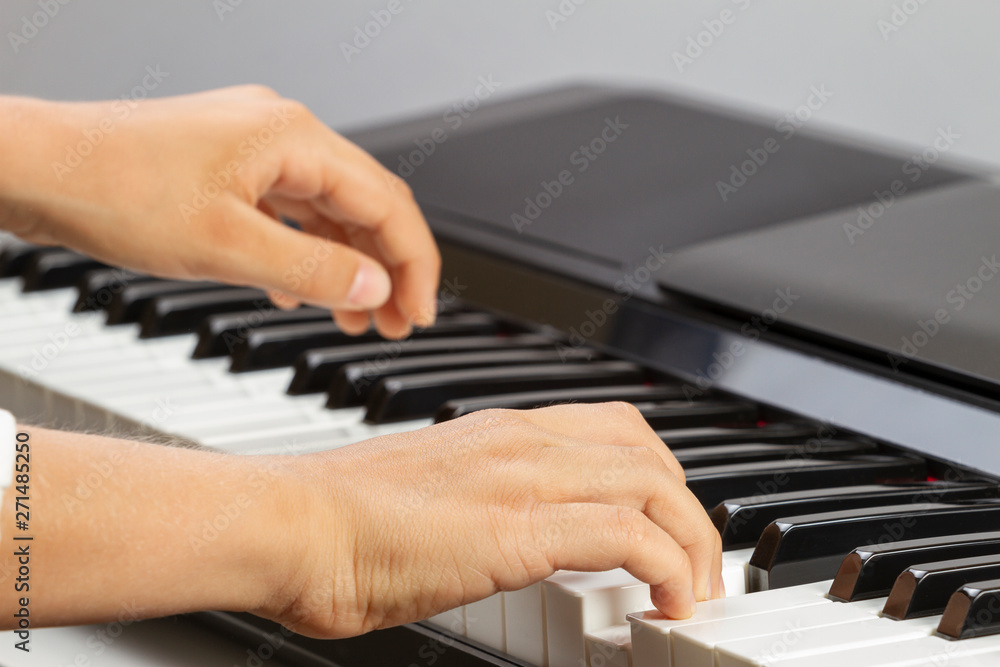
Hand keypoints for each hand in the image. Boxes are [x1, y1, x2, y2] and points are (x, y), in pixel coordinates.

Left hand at [0, 87, 439, 337]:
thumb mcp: (227, 245)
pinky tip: (298, 290)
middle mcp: (281, 133)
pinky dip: (304, 253)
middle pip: (364, 205)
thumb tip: (374, 287)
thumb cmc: (111, 189)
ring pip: (326, 211)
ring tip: (357, 317)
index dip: (414, 265)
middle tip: (396, 323)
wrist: (31, 168)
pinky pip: (287, 211)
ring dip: (347, 265)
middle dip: (387, 268)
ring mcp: (252, 148)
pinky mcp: (226, 167)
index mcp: (294, 138)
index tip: (420, 314)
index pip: (388, 204)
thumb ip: (314, 268)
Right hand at [264, 403, 723, 637]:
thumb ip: (481, 505)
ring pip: (652, 484)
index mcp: (501, 430)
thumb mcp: (430, 497)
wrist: (289, 524)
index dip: (657, 474)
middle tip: (695, 562)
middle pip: (647, 451)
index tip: (668, 521)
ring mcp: (522, 476)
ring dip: (691, 539)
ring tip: (693, 589)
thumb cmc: (338, 519)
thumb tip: (509, 542)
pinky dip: (666, 566)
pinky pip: (627, 535)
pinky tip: (666, 602)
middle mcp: (521, 440)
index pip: (611, 428)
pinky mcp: (517, 527)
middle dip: (688, 507)